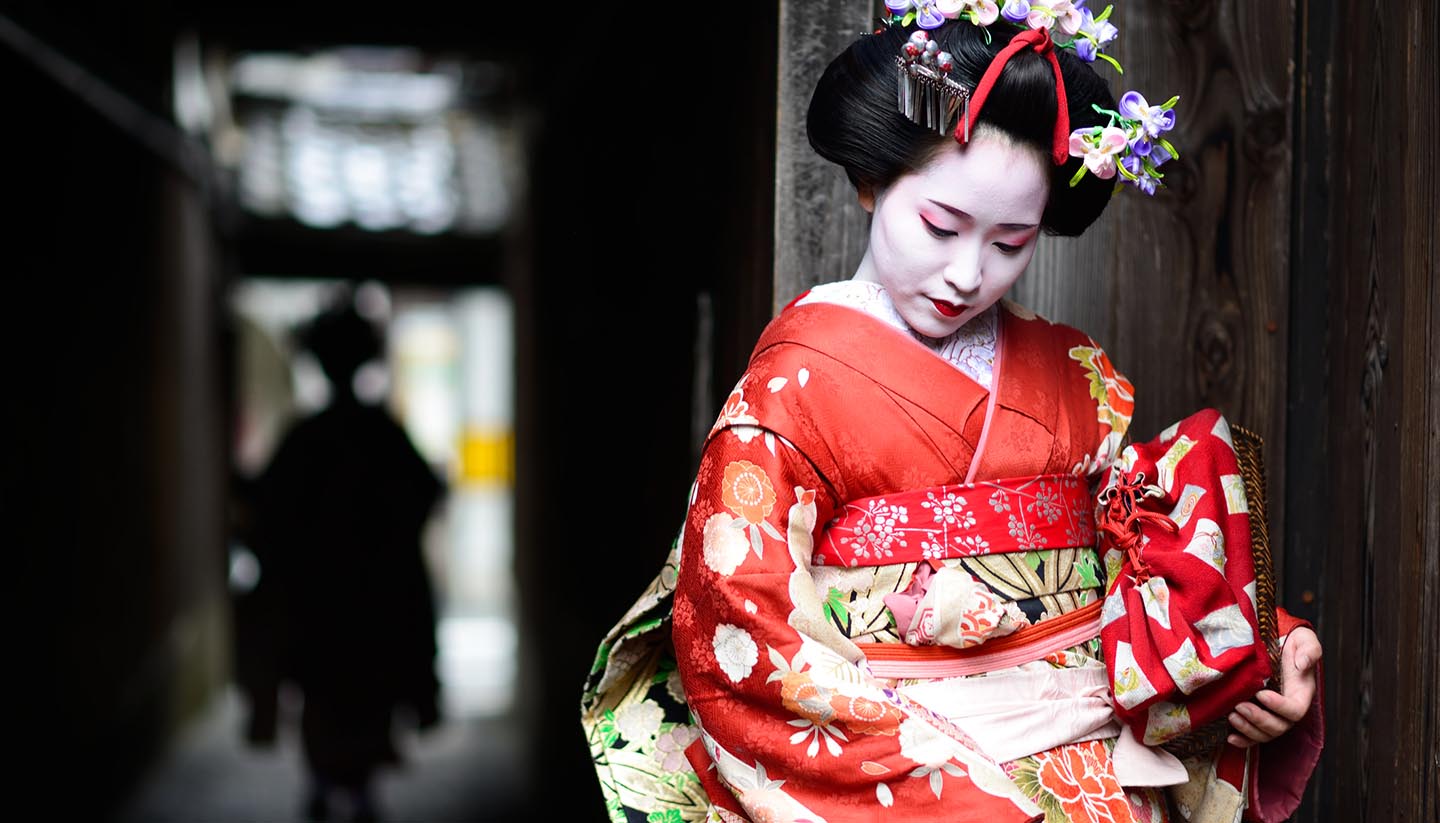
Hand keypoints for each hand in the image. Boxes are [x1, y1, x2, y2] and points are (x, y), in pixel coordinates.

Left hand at [1226, 626, 1321, 747]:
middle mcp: (1287, 708)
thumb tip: (1303, 664)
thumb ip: (1309, 649)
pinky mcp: (1257, 715)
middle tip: (1240, 706)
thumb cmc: (1289, 642)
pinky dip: (1243, 740)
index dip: (1279, 707)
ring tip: (1232, 716)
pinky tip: (1231, 738)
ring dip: (1248, 730)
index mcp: (1301, 694)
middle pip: (1279, 726)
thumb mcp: (1303, 639)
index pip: (1294, 710)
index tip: (1261, 694)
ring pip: (1265, 734)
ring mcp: (1272, 714)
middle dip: (1259, 720)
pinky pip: (1253, 736)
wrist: (1271, 643)